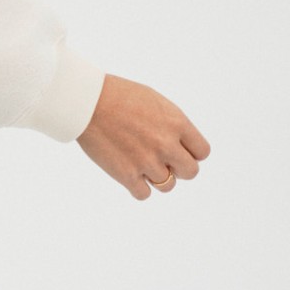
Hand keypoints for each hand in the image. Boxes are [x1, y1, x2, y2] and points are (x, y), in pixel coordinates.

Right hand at [76, 73, 209, 199]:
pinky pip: (143, 194)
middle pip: (190, 172)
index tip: (177, 150)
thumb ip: (172, 124)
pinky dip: (137, 186)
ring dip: (156, 177)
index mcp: (176, 123)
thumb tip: (181, 145)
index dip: (190, 152)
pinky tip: (128, 172)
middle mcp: (166, 144)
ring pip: (167, 186)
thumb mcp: (155, 102)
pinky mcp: (126, 174)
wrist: (87, 101)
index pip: (202, 152)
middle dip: (178, 167)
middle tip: (161, 159)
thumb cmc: (119, 95)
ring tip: (140, 162)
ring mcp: (147, 161)